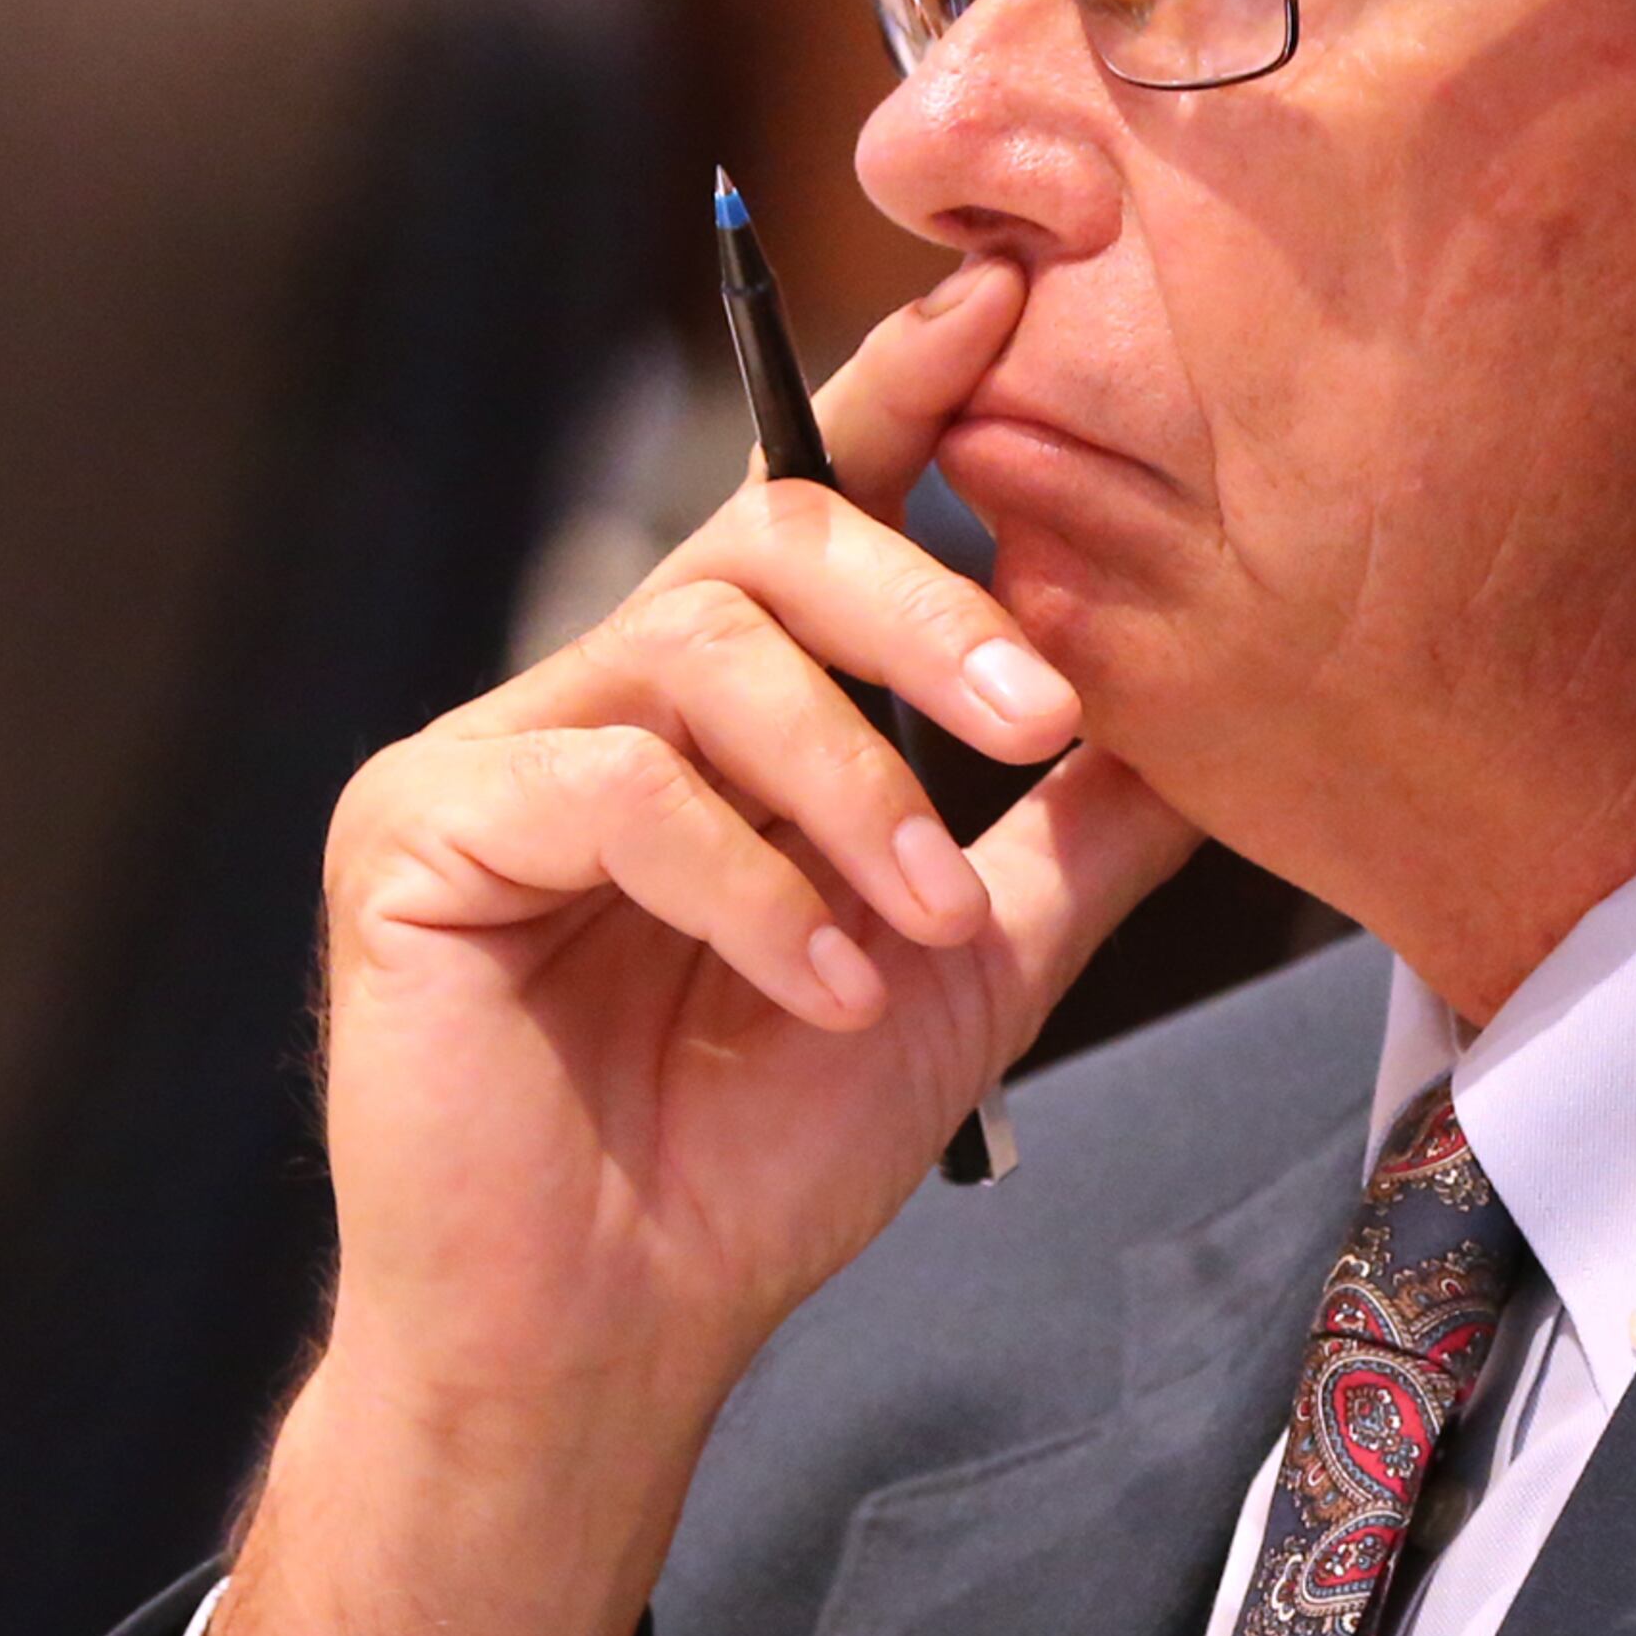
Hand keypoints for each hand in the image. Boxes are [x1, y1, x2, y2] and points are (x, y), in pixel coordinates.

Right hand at [198, 256, 1196, 1635]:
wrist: (618, 1335)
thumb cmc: (765, 1151)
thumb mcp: (977, 964)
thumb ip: (1075, 831)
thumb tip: (1220, 714)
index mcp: (727, 701)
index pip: (817, 498)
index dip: (906, 390)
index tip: (1012, 301)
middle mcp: (604, 691)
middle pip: (768, 539)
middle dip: (923, 607)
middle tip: (1039, 715)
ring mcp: (496, 752)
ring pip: (701, 654)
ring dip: (852, 787)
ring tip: (924, 923)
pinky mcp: (415, 832)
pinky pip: (615, 788)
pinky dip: (750, 884)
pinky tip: (820, 981)